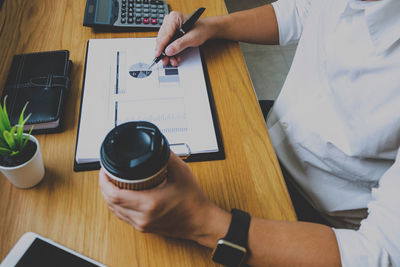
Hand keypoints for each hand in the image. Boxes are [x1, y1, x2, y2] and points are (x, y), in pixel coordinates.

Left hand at [99, 152, 229, 245]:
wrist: (200, 221)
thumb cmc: (193, 201)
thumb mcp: (181, 173)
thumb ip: (167, 157)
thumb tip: (156, 147)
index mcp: (150, 204)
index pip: (115, 195)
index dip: (104, 182)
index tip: (104, 171)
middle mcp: (143, 217)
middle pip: (110, 203)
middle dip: (104, 186)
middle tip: (106, 173)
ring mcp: (142, 225)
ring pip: (114, 211)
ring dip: (109, 196)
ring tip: (110, 182)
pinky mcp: (143, 228)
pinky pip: (122, 216)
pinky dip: (117, 205)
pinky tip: (119, 196)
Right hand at [155, 11, 213, 65]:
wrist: (206, 30)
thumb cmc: (201, 30)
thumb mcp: (191, 38)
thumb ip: (179, 45)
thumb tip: (168, 51)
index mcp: (174, 18)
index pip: (164, 35)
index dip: (160, 46)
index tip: (157, 55)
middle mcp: (169, 21)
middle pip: (162, 39)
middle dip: (164, 52)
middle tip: (167, 61)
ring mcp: (169, 26)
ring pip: (163, 42)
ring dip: (168, 53)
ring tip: (173, 60)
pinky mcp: (170, 32)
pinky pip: (167, 43)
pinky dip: (170, 50)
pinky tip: (174, 56)